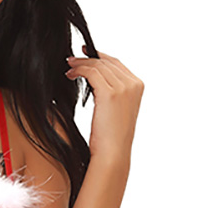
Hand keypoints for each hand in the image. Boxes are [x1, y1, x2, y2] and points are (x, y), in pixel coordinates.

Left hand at [66, 49, 142, 163]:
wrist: (113, 153)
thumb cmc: (110, 137)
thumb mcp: (115, 110)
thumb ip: (111, 92)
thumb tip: (94, 80)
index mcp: (137, 87)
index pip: (116, 63)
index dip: (99, 57)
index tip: (85, 54)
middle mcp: (133, 84)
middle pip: (107, 61)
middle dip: (88, 58)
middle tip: (72, 59)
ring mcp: (123, 87)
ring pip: (98, 65)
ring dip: (81, 64)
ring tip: (68, 67)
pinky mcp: (110, 93)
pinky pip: (91, 72)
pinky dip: (79, 70)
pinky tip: (70, 74)